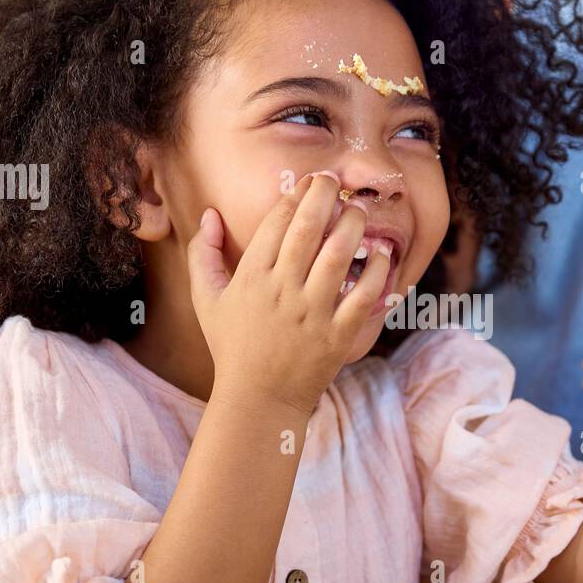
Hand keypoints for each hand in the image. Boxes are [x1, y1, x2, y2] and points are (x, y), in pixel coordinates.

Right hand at [190, 171, 390, 416]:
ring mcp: (313, 313)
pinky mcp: (339, 335)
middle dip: (324, 195)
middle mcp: (283, 291)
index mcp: (252, 278)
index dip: (296, 194)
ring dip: (353, 224)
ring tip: (358, 211)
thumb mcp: (207, 300)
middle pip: (308, 228)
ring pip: (339, 254)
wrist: (259, 400)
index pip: (277, 221)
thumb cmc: (232, 346)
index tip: (309, 182)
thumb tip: (210, 214)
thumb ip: (203, 254)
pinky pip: (364, 294)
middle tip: (335, 181)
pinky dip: (375, 270)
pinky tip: (379, 253)